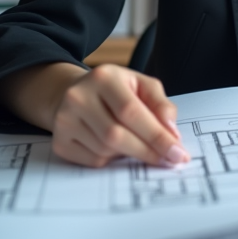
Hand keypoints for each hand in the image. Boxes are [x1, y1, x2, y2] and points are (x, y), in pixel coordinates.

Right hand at [0, 61, 189, 168]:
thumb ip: (161, 105)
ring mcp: (65, 121)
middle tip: (169, 160)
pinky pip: (93, 161)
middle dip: (148, 151)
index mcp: (103, 77)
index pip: (132, 111)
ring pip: (106, 151)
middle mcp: (78, 97)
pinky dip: (112, 159)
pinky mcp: (60, 142)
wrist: (73, 94)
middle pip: (116, 135)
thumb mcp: (140, 85)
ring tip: (137, 144)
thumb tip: (172, 134)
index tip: (178, 153)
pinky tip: (115, 147)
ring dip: (129, 154)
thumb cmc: (115, 91)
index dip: (156, 135)